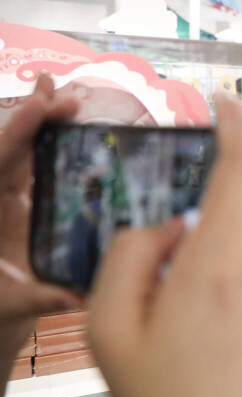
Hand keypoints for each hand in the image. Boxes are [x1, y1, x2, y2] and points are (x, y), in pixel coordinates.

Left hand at [0, 75, 79, 361]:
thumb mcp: (11, 305)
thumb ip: (39, 298)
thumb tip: (77, 295)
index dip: (17, 132)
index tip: (40, 106)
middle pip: (11, 148)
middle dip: (34, 117)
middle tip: (62, 92)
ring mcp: (9, 200)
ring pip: (24, 152)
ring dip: (43, 123)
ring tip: (62, 92)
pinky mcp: (24, 206)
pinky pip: (38, 168)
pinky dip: (54, 145)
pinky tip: (73, 127)